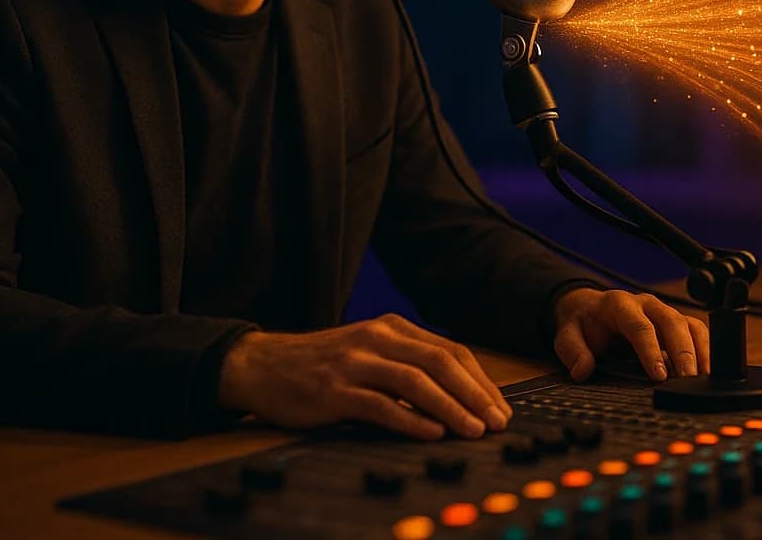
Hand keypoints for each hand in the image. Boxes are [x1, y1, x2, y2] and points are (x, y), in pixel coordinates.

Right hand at [217, 314, 512, 440]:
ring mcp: (355, 362)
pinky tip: (431, 433)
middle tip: (498, 422)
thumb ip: (407, 365)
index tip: (501, 408)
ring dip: (450, 407)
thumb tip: (459, 396)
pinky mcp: (334, 390)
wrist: (261, 364)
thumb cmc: (321, 364)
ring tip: (474, 430)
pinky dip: (410, 420)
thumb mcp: (369, 352)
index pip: (450, 350)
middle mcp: (377, 339)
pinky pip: (380, 404)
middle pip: (440, 362)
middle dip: (475, 394)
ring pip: (415, 381)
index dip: (480, 380)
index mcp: (392, 327)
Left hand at [551, 288, 710, 382]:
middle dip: (683, 351)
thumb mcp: (568, 335)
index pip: (639, 326)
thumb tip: (583, 370)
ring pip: (690, 325)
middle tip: (688, 379)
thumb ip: (572, 351)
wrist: (591, 310)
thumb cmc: (583, 324)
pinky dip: (707, 350)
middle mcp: (646, 304)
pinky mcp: (676, 323)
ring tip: (706, 379)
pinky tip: (711, 372)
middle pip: (672, 322)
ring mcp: (664, 312)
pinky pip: (697, 332)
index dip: (651, 350)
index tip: (659, 374)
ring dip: (700, 351)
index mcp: (620, 305)